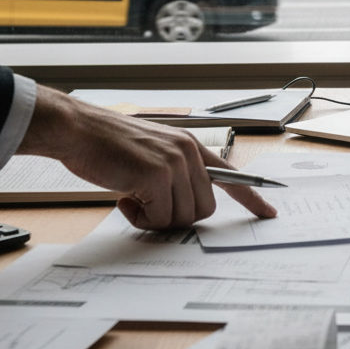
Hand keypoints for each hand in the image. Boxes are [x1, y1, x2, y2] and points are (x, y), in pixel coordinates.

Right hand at [19, 87, 275, 229]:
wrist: (80, 130)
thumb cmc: (107, 145)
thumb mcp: (151, 152)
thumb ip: (173, 173)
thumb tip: (181, 206)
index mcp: (190, 146)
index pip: (231, 175)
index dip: (252, 197)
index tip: (269, 212)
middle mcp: (188, 152)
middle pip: (204, 208)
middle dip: (176, 217)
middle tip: (147, 205)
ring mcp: (175, 164)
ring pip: (183, 217)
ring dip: (155, 218)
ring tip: (132, 197)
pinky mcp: (157, 177)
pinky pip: (160, 218)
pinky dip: (140, 217)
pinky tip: (124, 197)